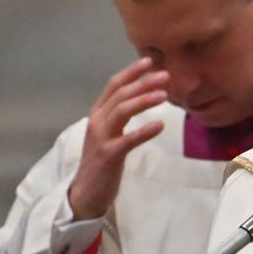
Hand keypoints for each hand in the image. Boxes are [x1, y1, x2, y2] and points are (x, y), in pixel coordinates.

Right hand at [67, 59, 169, 219]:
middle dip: (143, 82)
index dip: (132, 72)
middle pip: (120, 95)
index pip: (114, 85)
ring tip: (164, 95)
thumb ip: (121, 115)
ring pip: (121, 111)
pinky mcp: (108, 156)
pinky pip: (128, 140)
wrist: (86, 192)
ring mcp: (101, 138)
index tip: (151, 60)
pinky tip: (160, 125)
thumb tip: (143, 96)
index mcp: (98, 114)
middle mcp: (97, 121)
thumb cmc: (102, 161)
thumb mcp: (109, 133)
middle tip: (166, 75)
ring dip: (143, 100)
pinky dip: (144, 131)